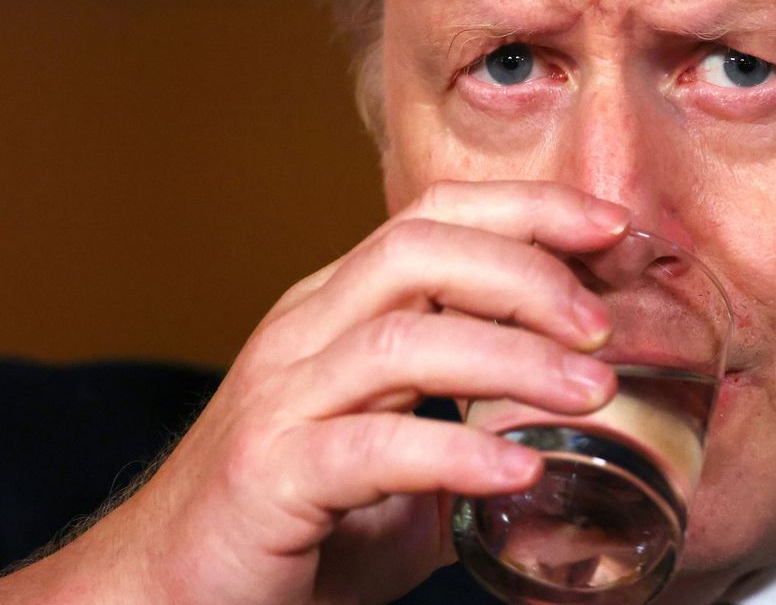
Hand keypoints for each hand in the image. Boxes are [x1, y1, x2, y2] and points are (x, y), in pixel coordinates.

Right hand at [0, 181, 628, 604]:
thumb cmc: (287, 517)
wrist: (165, 588)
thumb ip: (462, 434)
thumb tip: (558, 436)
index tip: (610, 226)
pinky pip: (372, 447)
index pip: (432, 220)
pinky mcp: (269, 474)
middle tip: (605, 322)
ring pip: (402, 339)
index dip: (524, 209)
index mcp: (337, 314)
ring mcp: (281, 399)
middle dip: (524, 269)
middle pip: (416, 250)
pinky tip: (518, 469)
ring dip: (511, 358)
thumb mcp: (392, 462)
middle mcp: (305, 335)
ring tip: (590, 390)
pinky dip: (456, 451)